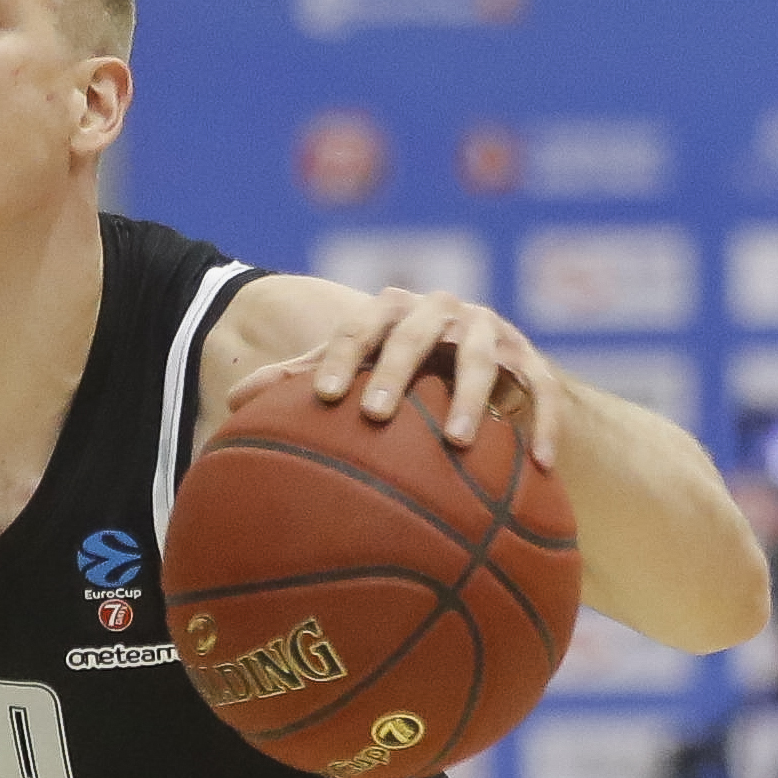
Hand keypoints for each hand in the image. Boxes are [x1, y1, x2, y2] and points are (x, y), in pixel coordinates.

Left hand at [227, 286, 565, 467]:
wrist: (481, 363)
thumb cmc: (401, 371)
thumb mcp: (356, 369)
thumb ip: (302, 379)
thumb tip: (232, 405)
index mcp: (391, 312)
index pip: (359, 327)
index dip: (341, 357)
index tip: (324, 397)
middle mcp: (441, 313)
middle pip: (415, 335)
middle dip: (397, 372)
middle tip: (378, 416)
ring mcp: (490, 332)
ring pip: (480, 358)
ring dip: (470, 397)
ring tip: (458, 442)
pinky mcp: (533, 360)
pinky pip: (544, 391)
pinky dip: (545, 425)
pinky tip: (543, 465)